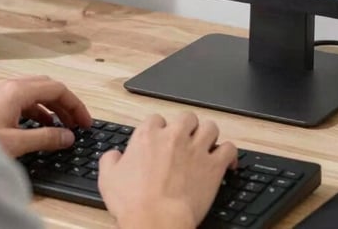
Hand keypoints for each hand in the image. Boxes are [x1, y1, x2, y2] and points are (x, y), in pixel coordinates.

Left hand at [0, 76, 91, 157]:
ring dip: (51, 108)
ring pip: (34, 93)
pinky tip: (39, 127)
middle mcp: (8, 86)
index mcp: (16, 91)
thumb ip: (46, 139)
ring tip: (60, 128)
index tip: (84, 121)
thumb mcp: (16, 143)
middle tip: (76, 123)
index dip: (75, 105)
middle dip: (64, 104)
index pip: (57, 89)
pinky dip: (36, 110)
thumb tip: (67, 136)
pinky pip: (22, 99)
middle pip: (46, 87)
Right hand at [98, 112, 236, 228]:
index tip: (159, 140)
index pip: (156, 119)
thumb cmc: (133, 202)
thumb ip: (110, 160)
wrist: (156, 220)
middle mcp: (174, 137)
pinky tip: (226, 161)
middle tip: (185, 139)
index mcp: (148, 136)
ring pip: (210, 127)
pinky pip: (229, 149)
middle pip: (186, 117)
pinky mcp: (214, 165)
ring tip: (207, 144)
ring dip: (209, 134)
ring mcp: (196, 149)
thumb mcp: (108, 178)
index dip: (159, 129)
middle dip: (187, 126)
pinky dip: (229, 153)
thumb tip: (113, 156)